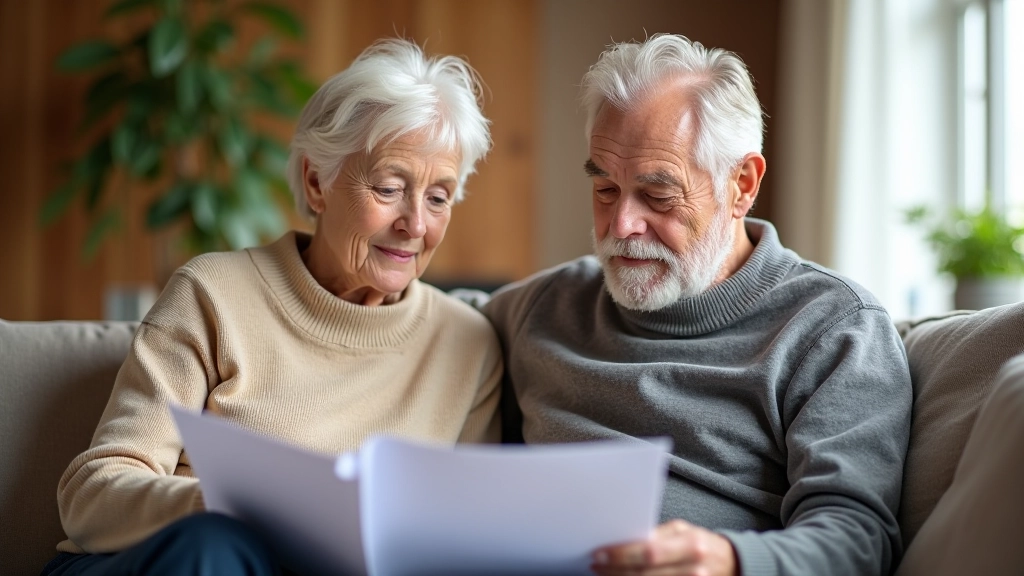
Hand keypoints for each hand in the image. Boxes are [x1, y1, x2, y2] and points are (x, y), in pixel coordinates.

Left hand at [590, 519, 737, 575]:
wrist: (732, 563)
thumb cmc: (701, 543)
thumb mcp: (682, 531)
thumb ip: (657, 535)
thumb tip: (624, 538)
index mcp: (691, 545)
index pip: (648, 551)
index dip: (621, 554)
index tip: (600, 554)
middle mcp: (694, 568)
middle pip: (645, 573)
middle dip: (615, 570)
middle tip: (596, 565)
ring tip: (605, 574)